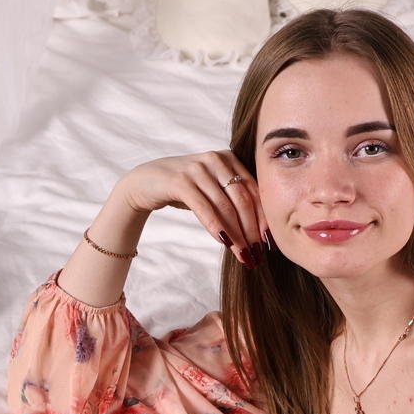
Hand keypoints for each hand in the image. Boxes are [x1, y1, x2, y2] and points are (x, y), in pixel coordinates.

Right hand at [114, 151, 264, 265]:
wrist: (145, 182)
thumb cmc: (185, 190)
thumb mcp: (212, 190)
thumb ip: (233, 200)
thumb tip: (260, 232)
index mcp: (229, 158)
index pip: (254, 190)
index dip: (263, 218)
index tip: (268, 242)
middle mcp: (215, 159)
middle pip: (243, 199)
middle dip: (251, 230)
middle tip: (256, 254)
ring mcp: (197, 168)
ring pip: (225, 206)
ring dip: (236, 234)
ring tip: (242, 254)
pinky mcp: (180, 180)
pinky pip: (204, 207)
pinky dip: (216, 227)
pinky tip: (224, 242)